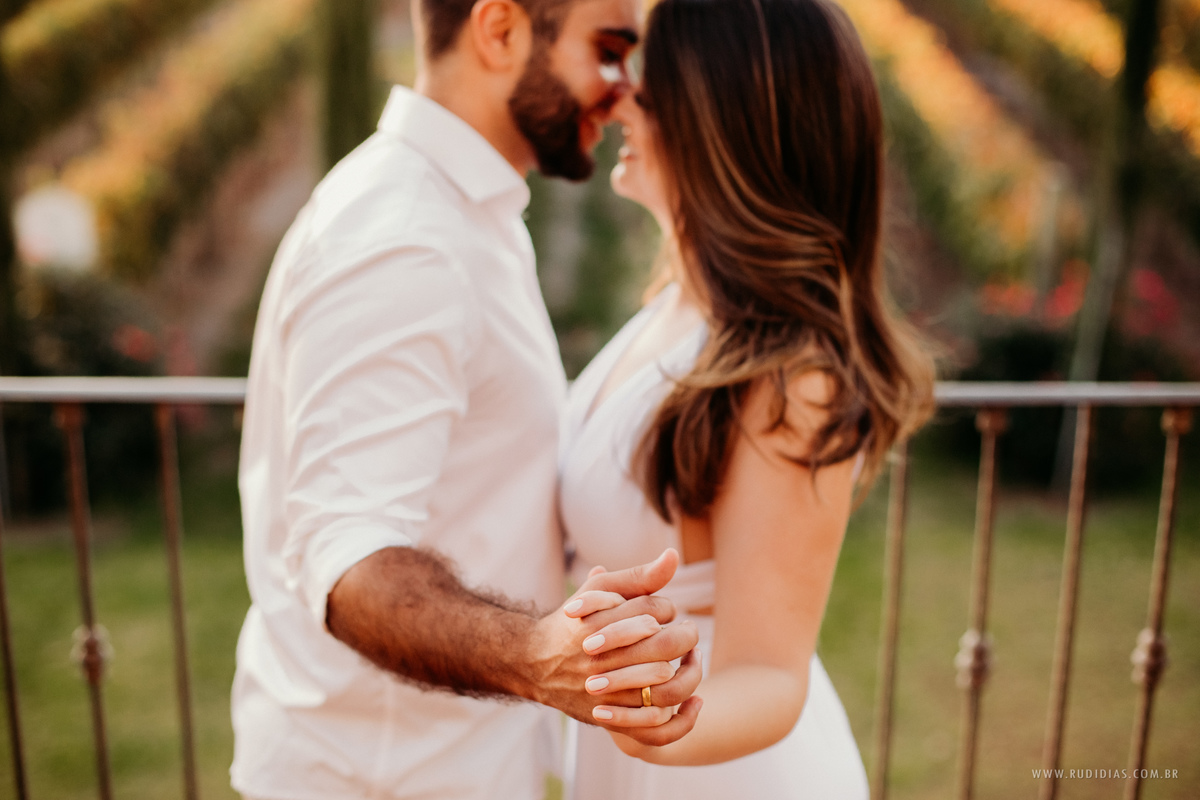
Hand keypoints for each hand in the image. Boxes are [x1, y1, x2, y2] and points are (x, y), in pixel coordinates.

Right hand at [523, 551, 702, 745]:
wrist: (534, 663)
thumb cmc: (574, 621)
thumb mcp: (600, 591)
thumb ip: (639, 576)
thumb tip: (673, 555)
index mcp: (601, 621)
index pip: (654, 610)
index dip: (667, 609)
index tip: (666, 612)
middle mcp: (601, 657)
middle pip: (663, 646)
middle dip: (684, 637)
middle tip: (688, 633)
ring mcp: (605, 690)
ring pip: (663, 686)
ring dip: (688, 673)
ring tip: (691, 661)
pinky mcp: (608, 717)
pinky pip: (654, 727)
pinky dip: (680, 717)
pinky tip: (693, 700)